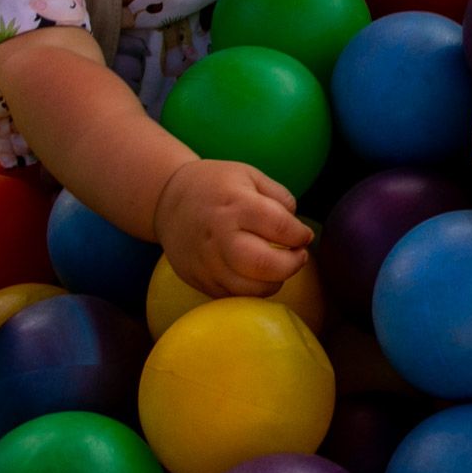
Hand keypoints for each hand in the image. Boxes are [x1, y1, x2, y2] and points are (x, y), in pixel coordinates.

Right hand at [152, 159, 314, 298]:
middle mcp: (219, 236)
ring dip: (275, 282)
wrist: (167, 201)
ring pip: (250, 289)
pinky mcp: (198, 280)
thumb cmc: (216, 186)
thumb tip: (298, 228)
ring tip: (278, 266)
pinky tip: (256, 274)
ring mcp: (206, 262)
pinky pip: (233, 296)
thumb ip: (280, 198)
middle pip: (264, 265)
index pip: (280, 227)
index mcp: (235, 205)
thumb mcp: (251, 176)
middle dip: (292, 265)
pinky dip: (252, 290)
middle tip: (298, 255)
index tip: (304, 235)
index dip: (300, 235)